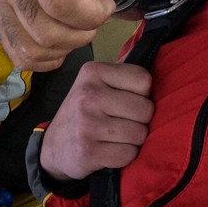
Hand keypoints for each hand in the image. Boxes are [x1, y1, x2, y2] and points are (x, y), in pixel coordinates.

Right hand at [0, 0, 125, 70]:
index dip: (90, 11)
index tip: (104, 1)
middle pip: (46, 27)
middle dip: (80, 29)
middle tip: (91, 14)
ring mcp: (0, 1)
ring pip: (34, 46)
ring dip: (66, 43)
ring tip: (77, 23)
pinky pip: (22, 57)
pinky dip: (47, 55)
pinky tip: (59, 34)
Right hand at [40, 61, 153, 181]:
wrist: (54, 146)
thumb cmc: (85, 110)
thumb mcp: (96, 82)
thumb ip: (123, 70)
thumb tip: (153, 50)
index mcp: (93, 72)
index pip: (144, 80)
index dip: (143, 94)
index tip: (129, 99)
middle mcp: (88, 95)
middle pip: (145, 109)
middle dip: (141, 120)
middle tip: (125, 122)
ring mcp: (86, 124)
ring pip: (139, 134)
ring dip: (134, 139)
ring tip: (118, 136)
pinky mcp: (87, 151)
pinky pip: (128, 155)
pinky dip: (125, 156)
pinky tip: (111, 150)